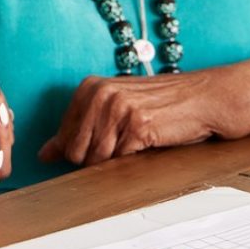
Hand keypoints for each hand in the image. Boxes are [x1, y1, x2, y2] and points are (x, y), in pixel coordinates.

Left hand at [38, 70, 223, 164]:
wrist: (205, 98)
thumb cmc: (162, 105)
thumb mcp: (115, 109)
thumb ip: (78, 129)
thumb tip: (44, 153)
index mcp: (89, 87)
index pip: (64, 138)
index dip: (82, 150)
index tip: (103, 144)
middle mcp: (101, 94)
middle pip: (76, 152)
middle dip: (96, 160)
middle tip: (123, 145)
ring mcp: (119, 109)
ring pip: (97, 159)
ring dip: (117, 161)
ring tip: (136, 141)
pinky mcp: (138, 125)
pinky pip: (121, 159)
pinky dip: (134, 159)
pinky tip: (148, 142)